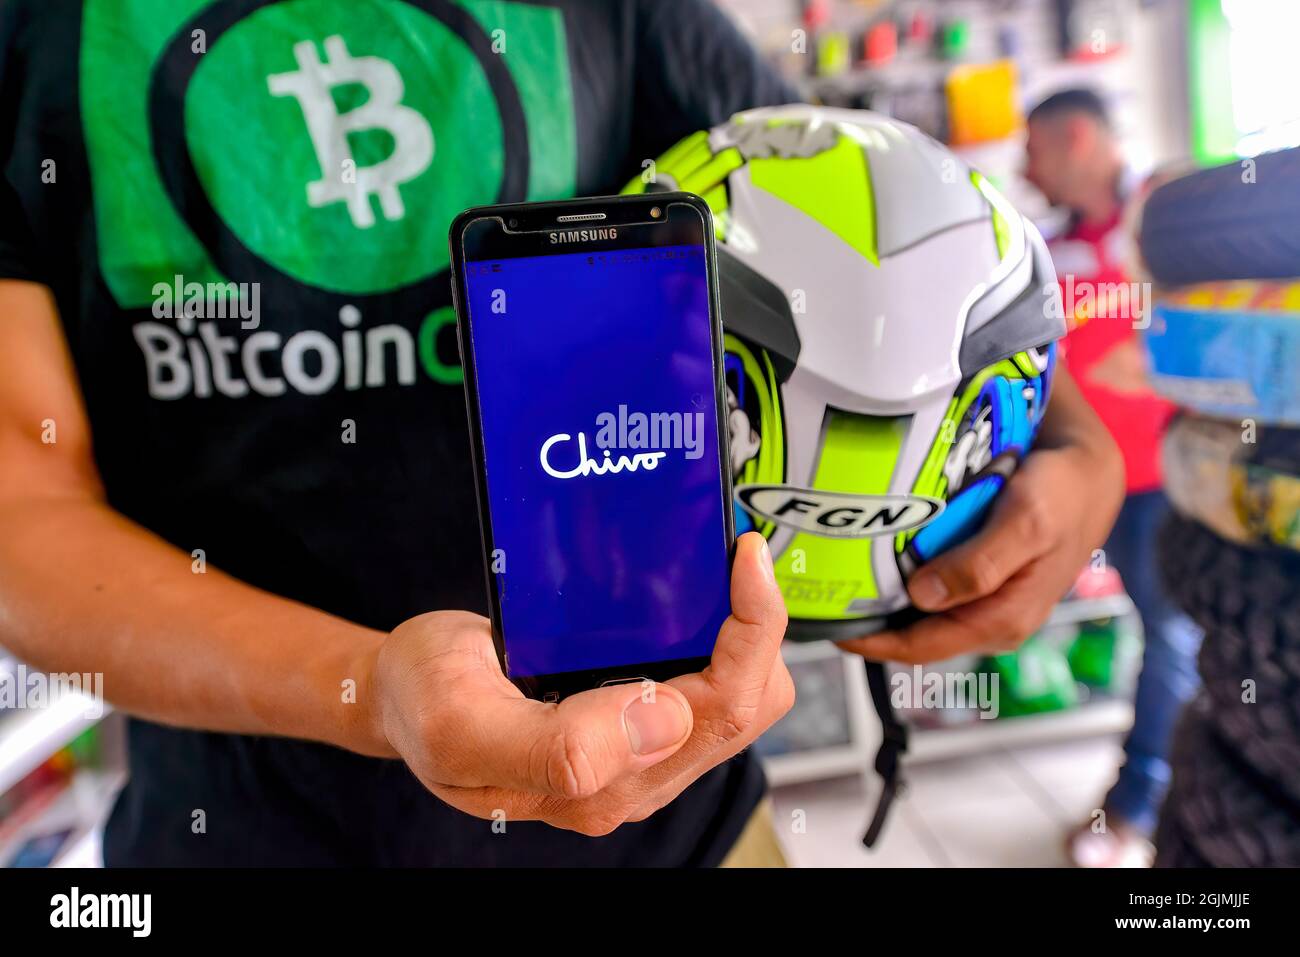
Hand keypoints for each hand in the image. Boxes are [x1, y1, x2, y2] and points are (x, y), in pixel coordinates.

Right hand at [366, 532, 791, 835]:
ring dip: (741, 630)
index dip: (751, 630)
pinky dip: (716, 632)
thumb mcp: (463, 725)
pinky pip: (706, 679)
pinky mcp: (638, 720)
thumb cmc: (423, 703)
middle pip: (746, 702)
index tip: (743, 557)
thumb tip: (667, 718)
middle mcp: (636, 773)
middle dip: (757, 623)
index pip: (720, 709)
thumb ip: (560, 747)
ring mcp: (641, 749)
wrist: (397, 692)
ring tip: (718, 571)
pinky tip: (691, 593)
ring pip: (738, 693)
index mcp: (602, 782)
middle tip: (735, 552)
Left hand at [838, 375, 1122, 663]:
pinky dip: (900, 572)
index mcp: (1001, 619)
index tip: (828, 629)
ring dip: (881, 596)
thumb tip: (922, 597)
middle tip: (818, 593)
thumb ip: (979, 564)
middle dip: (869, 620)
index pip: (921, 647)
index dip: (872, 643)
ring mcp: (984, 598)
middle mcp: (989, 617)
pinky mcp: (979, 575)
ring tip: (834, 573)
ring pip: (919, 609)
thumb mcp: (1027, 524)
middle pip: (914, 631)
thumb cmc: (1064, 494)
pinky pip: (931, 583)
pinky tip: (873, 550)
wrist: (1090, 468)